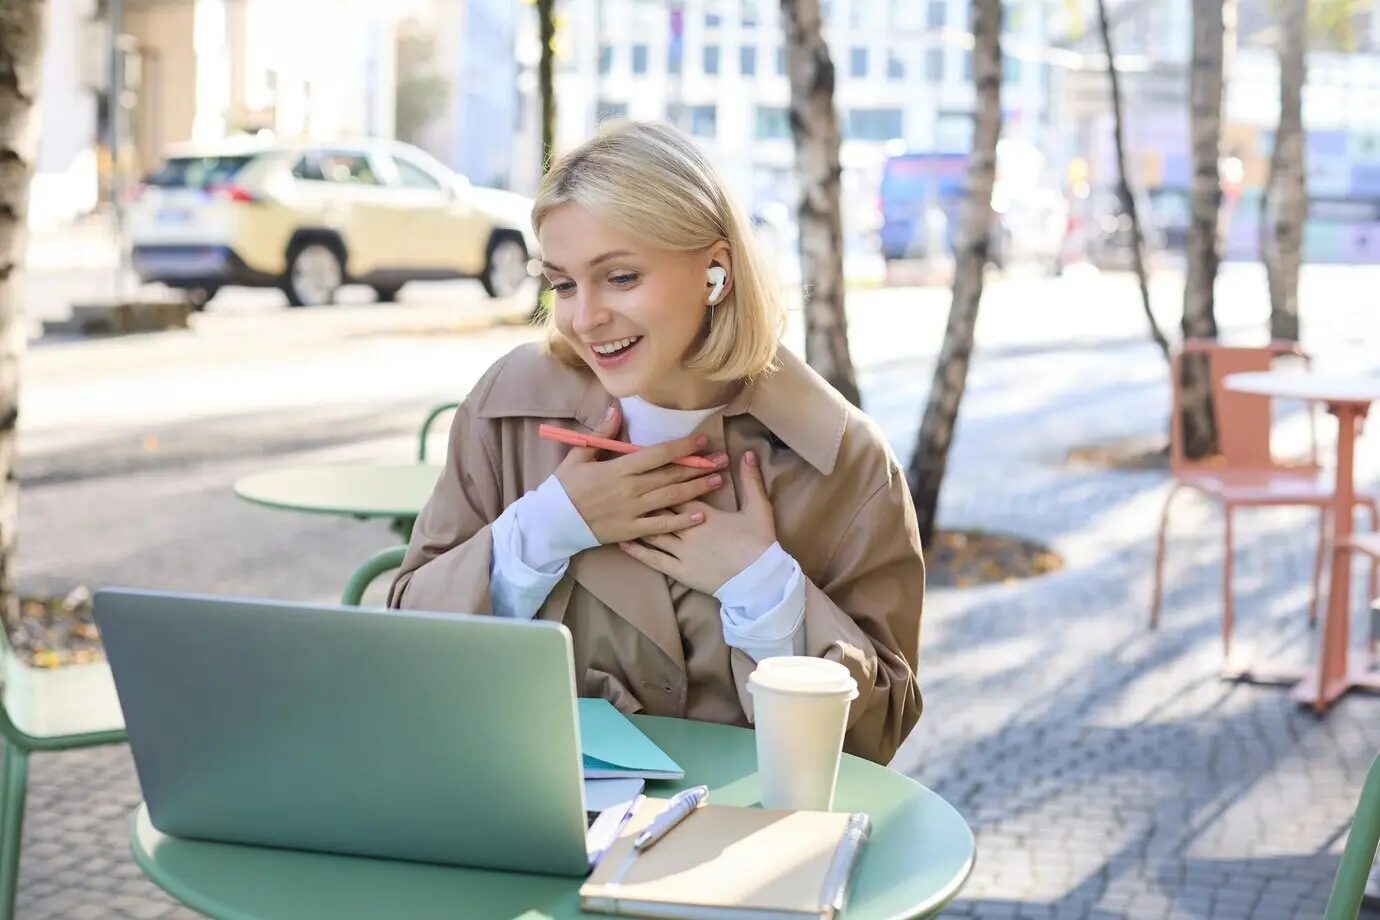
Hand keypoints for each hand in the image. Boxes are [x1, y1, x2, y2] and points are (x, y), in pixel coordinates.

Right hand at [555, 404, 728, 544]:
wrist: (552, 522)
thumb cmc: (565, 487)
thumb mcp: (580, 455)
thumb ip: (602, 434)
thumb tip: (616, 410)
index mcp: (619, 468)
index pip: (658, 454)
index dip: (682, 448)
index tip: (702, 442)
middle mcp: (630, 488)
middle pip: (671, 475)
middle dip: (698, 467)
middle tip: (722, 461)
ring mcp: (632, 511)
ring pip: (671, 498)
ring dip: (696, 489)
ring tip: (717, 482)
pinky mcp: (631, 530)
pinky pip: (661, 526)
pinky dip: (681, 521)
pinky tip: (700, 516)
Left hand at [618, 450, 776, 594]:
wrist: (759, 580)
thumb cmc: (759, 543)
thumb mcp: (759, 508)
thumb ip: (751, 480)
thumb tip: (748, 453)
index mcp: (704, 513)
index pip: (678, 490)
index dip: (666, 479)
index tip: (653, 469)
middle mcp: (687, 530)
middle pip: (660, 508)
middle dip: (646, 497)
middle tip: (629, 486)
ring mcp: (681, 552)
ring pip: (653, 531)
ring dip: (638, 520)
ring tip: (621, 510)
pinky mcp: (679, 571)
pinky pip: (653, 559)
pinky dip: (637, 550)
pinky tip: (623, 542)